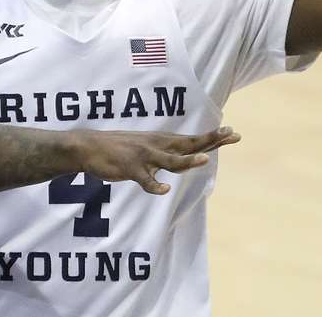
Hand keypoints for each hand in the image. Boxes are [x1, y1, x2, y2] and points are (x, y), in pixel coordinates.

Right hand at [73, 126, 240, 194]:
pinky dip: (154, 186)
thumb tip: (186, 159)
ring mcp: (143, 157)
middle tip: (232, 135)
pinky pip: (144, 180)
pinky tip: (164, 190)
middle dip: (210, 141)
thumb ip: (167, 154)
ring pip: (169, 160)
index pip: (192, 139)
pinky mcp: (130, 169)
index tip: (233, 132)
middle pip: (188, 144)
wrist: (88, 147)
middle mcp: (156, 146)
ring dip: (186, 161)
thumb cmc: (120, 149)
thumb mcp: (147, 147)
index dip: (212, 137)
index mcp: (161, 141)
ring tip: (203, 160)